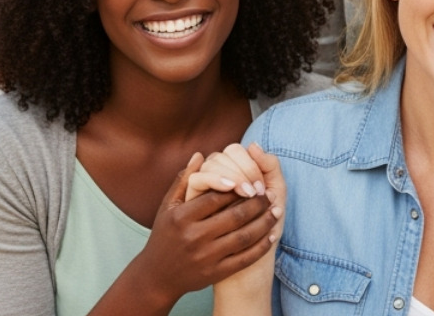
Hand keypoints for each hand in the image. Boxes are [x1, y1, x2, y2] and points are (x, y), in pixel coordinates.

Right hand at [130, 153, 279, 303]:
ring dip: (265, 222)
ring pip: (244, 236)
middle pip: (235, 215)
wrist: (157, 278)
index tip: (255, 181)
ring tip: (276, 210)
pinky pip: (245, 258)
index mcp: (181, 217)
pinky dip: (262, 246)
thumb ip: (184, 180)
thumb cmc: (164, 235)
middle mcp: (193, 237)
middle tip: (270, 194)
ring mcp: (205, 257)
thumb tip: (200, 154)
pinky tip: (271, 234)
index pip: (218, 196)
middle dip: (258, 203)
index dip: (240, 186)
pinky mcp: (215, 274)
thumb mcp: (168, 207)